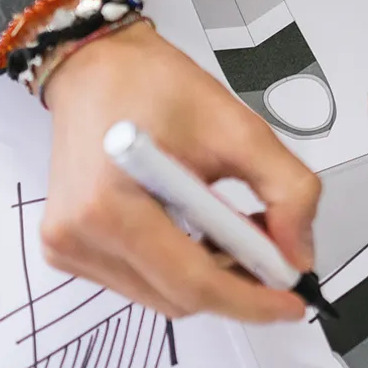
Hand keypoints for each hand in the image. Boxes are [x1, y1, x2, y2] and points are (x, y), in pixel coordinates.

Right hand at [40, 21, 319, 321]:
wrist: (96, 67)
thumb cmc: (152, 85)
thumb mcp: (236, 125)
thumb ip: (284, 188)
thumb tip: (298, 253)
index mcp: (111, 203)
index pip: (193, 282)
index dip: (251, 300)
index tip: (292, 300)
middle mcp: (79, 234)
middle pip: (179, 297)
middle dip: (235, 284)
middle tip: (271, 250)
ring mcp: (69, 246)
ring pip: (161, 297)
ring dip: (207, 276)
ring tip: (228, 227)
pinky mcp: (68, 249)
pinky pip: (139, 283)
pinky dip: (176, 268)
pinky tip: (191, 228)